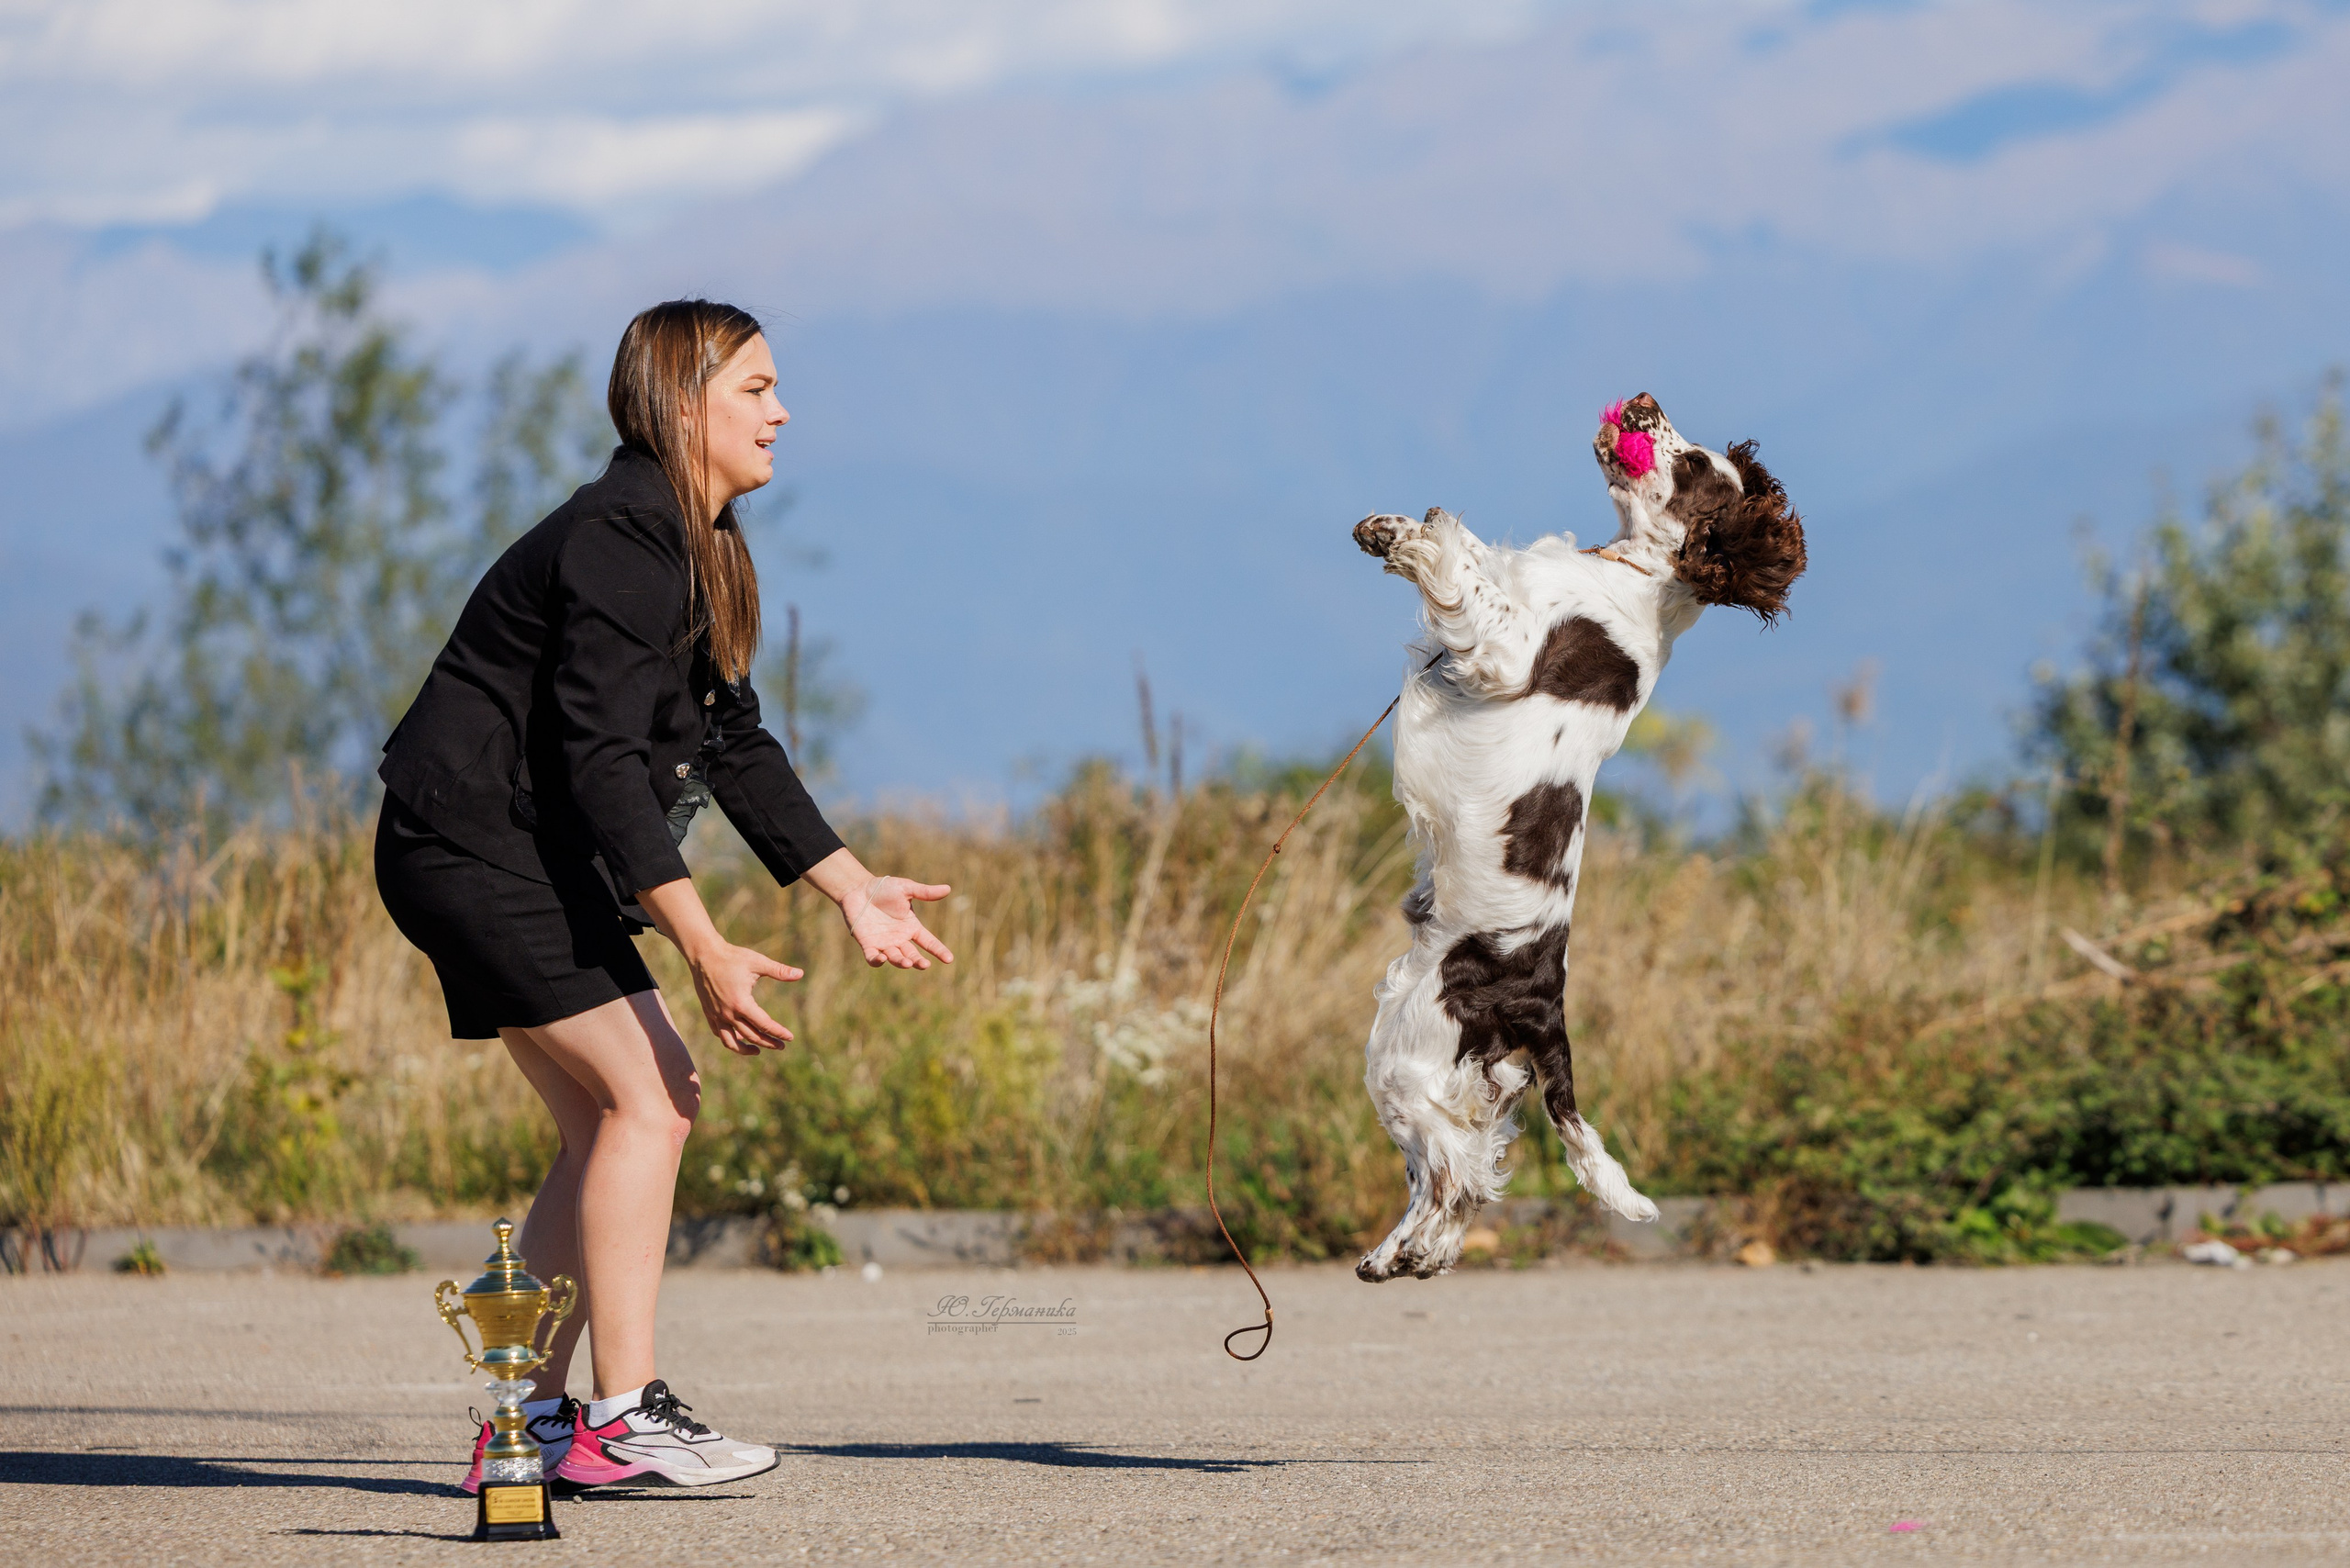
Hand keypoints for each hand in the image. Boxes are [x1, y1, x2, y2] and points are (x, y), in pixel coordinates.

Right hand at [685, 939, 802, 1055]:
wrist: (704, 955)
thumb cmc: (732, 957)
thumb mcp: (757, 962)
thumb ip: (779, 971)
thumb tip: (801, 973)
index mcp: (742, 1003)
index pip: (764, 1024)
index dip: (779, 1032)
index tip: (790, 1037)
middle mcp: (728, 1013)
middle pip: (751, 1036)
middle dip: (768, 1042)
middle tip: (781, 1046)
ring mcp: (717, 1015)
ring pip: (731, 1042)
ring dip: (745, 1049)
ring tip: (758, 1051)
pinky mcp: (709, 1013)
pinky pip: (719, 1033)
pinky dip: (730, 1039)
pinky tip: (739, 1038)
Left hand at [840, 876, 955, 969]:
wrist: (858, 888)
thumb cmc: (883, 888)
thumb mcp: (906, 888)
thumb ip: (925, 892)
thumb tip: (948, 889)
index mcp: (911, 927)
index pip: (929, 942)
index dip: (939, 951)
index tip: (949, 959)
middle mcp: (899, 938)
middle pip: (913, 955)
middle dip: (918, 961)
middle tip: (925, 964)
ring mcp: (883, 943)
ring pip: (895, 958)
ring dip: (901, 962)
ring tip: (907, 963)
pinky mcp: (867, 944)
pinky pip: (873, 958)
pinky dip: (877, 961)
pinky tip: (882, 958)